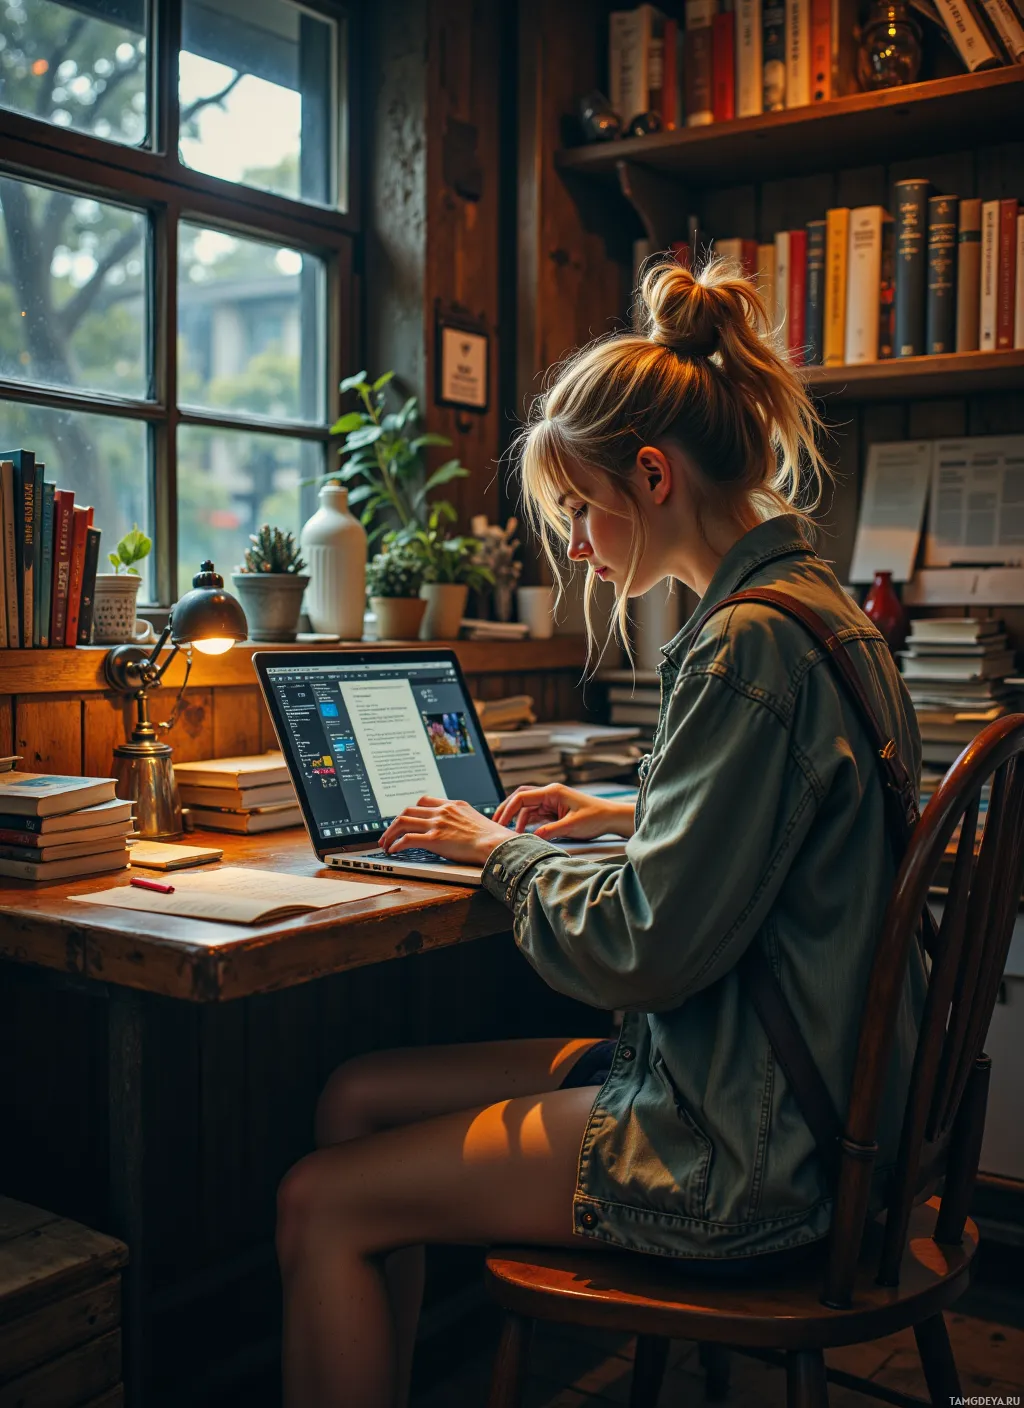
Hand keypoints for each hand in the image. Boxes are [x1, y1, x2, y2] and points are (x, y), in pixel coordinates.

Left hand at [379, 796, 513, 867]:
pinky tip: (393, 850)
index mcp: (453, 805)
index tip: (406, 819)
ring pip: (403, 822)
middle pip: (409, 810)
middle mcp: (443, 811)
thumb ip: (464, 820)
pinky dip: (396, 844)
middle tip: (389, 833)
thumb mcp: (477, 820)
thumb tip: (462, 830)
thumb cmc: (493, 838)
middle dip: (395, 822)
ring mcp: (438, 824)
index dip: (412, 810)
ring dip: (390, 833)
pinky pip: (407, 839)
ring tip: (385, 843)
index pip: (425, 801)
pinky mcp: (435, 839)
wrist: (498, 844)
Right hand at [493, 784, 634, 840]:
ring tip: (509, 833)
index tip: (500, 823)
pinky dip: (527, 822)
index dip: (508, 810)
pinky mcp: (555, 811)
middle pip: (521, 798)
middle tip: (496, 823)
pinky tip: (522, 832)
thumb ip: (550, 831)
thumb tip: (532, 837)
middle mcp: (550, 794)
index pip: (522, 797)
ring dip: (518, 818)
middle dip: (508, 810)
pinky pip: (536, 815)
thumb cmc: (595, 817)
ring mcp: (552, 802)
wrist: (611, 818)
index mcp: (552, 792)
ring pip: (528, 808)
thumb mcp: (571, 826)